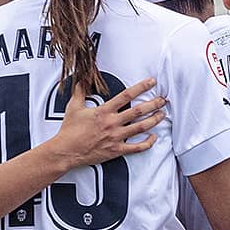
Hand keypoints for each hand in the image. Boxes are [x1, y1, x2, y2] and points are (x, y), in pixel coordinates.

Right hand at [50, 78, 165, 169]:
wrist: (66, 151)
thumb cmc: (69, 130)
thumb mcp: (74, 107)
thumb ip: (80, 91)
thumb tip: (82, 78)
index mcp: (104, 111)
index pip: (126, 95)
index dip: (141, 87)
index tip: (151, 82)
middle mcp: (112, 123)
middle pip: (139, 111)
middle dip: (154, 104)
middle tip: (163, 99)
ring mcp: (116, 137)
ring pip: (141, 127)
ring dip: (154, 120)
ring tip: (162, 114)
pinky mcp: (117, 150)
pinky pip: (137, 147)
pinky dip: (148, 143)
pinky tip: (154, 137)